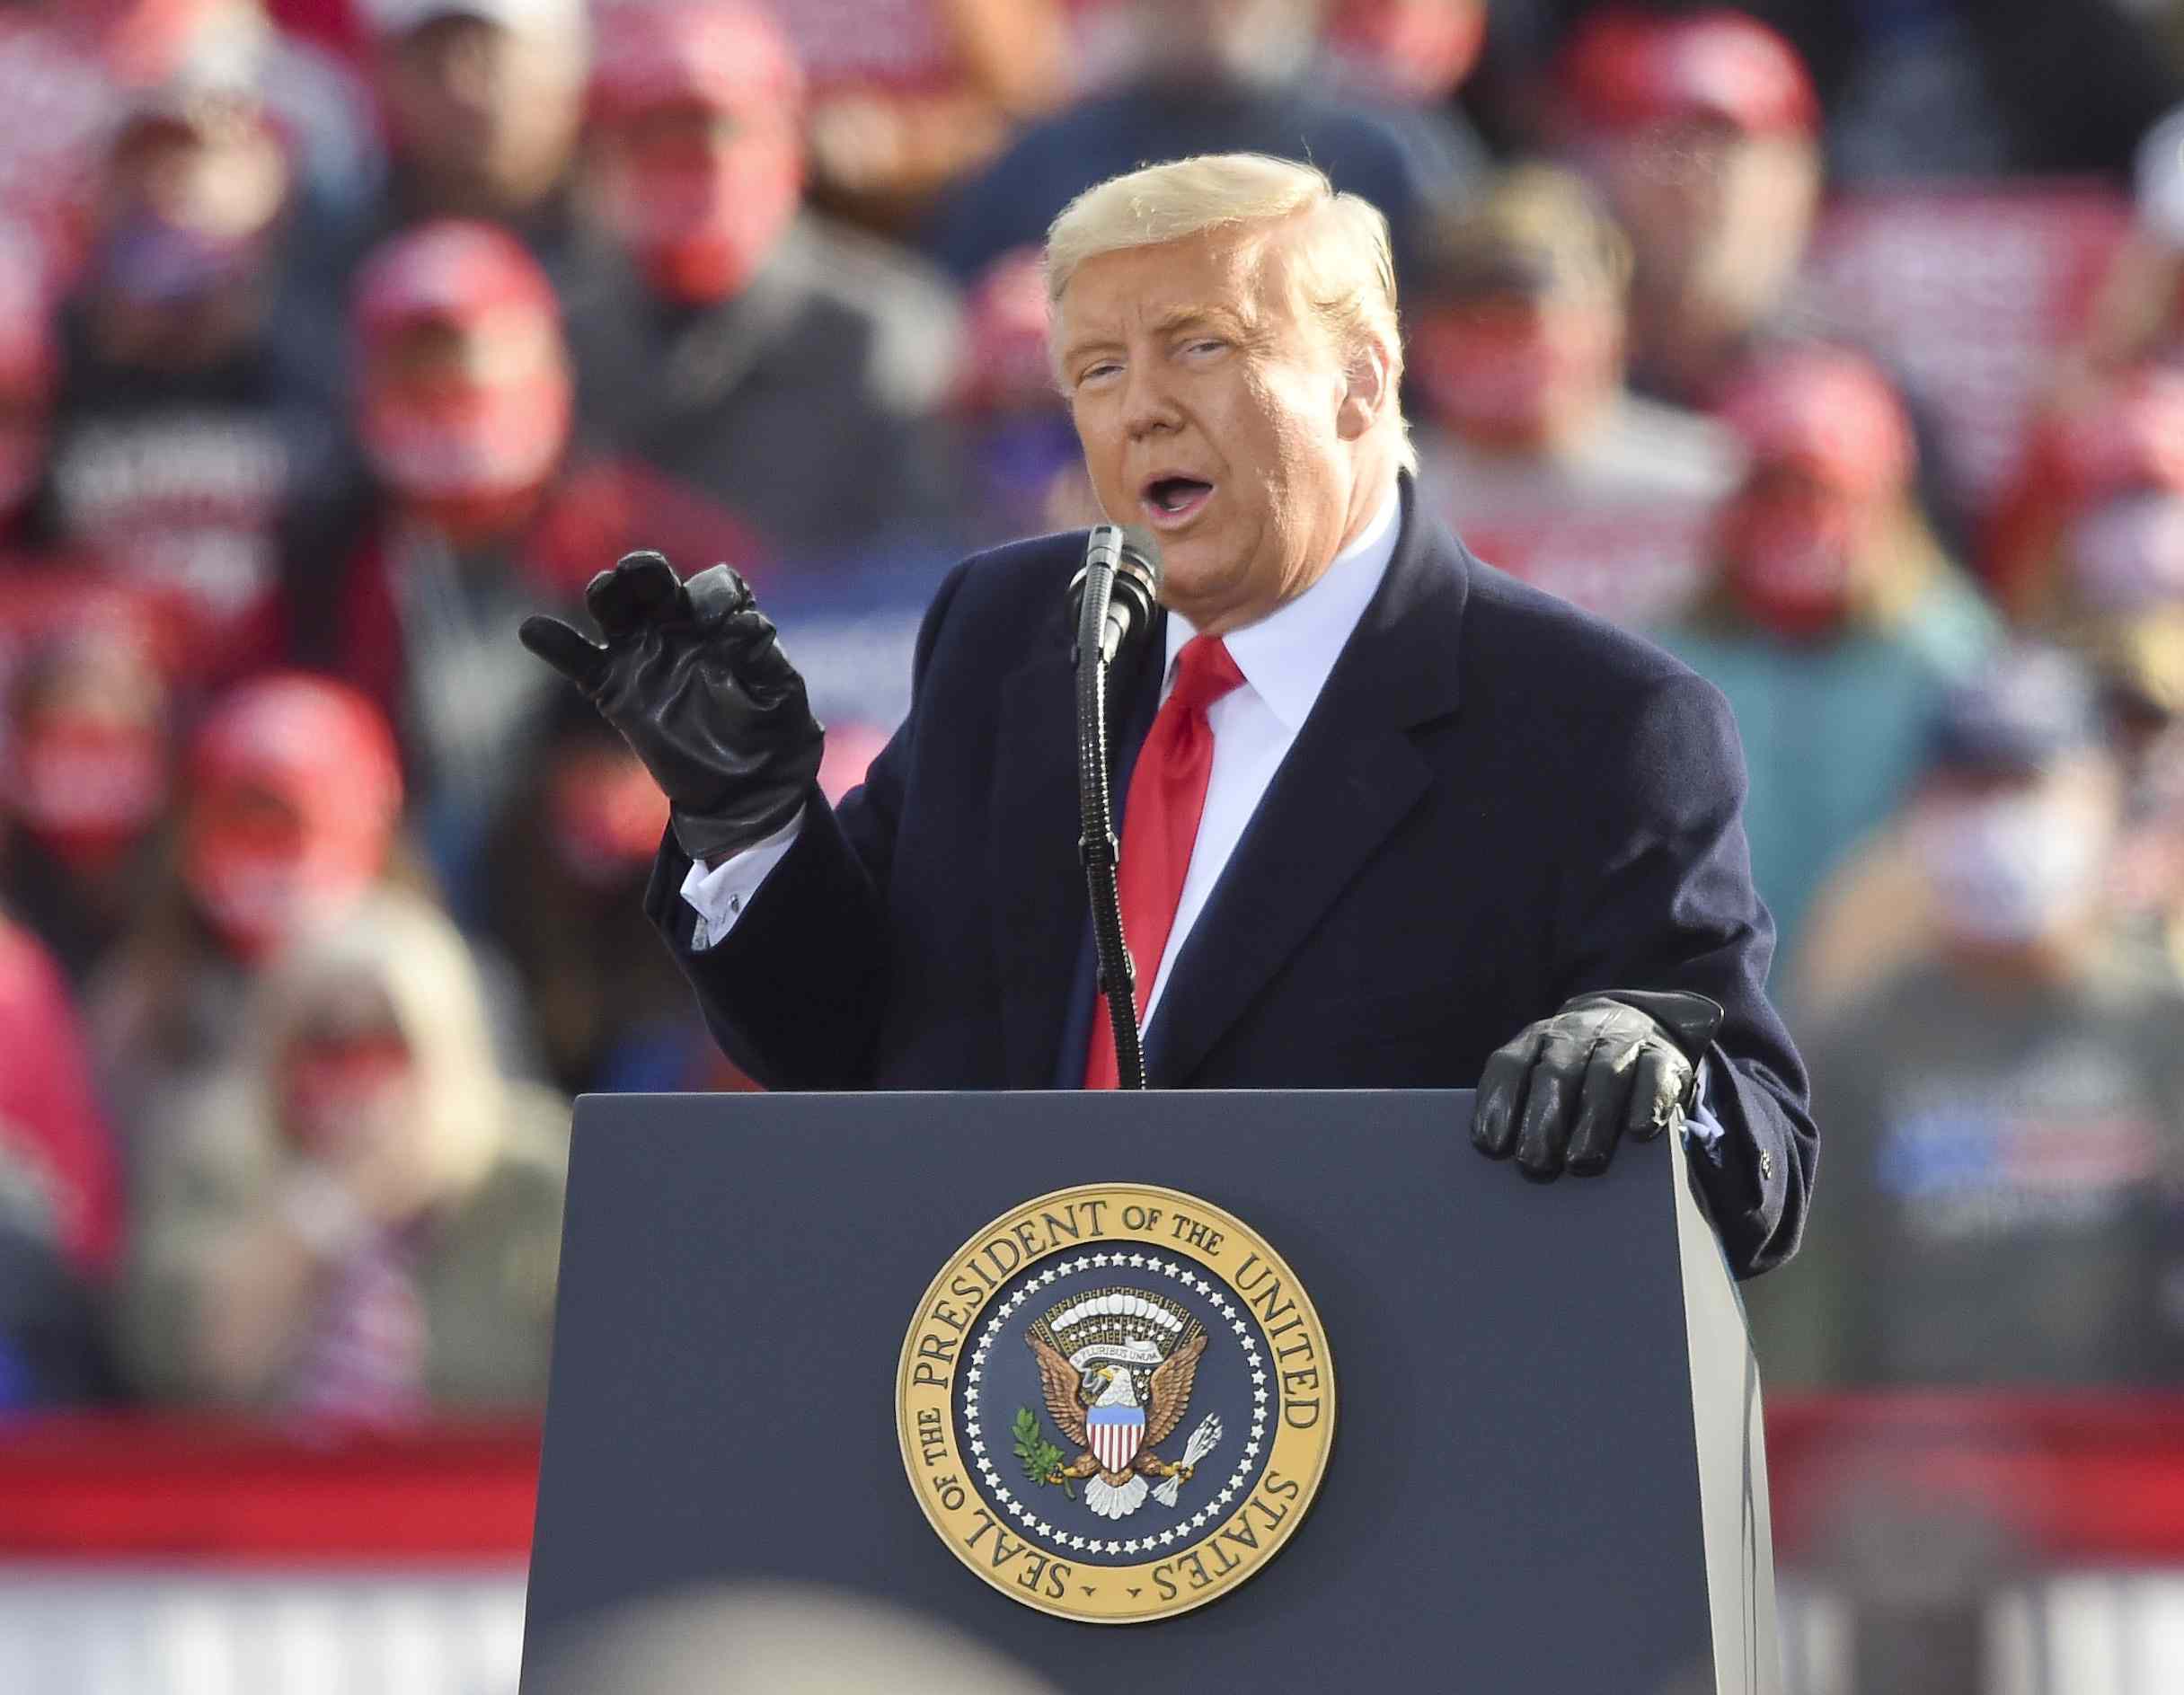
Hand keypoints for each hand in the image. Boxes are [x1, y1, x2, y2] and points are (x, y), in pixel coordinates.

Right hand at [520, 551, 822, 863]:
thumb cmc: (773, 738)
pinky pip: (578, 659)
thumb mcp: (781, 696)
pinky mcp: (615, 688)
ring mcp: (644, 656)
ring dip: (609, 592)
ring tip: (608, 591)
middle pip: (653, 583)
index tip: (723, 617)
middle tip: (642, 571)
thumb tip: (748, 624)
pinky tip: (534, 629)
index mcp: (723, 625)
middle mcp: (678, 630)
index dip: (717, 592)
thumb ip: (765, 658)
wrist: (745, 791)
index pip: (714, 586)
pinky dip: (555, 643)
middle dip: (645, 570)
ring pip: (616, 608)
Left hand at [1471, 989, 1724, 1181]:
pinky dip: (1647, 1102)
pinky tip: (1638, 1131)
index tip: (1491, 1145)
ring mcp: (1622, 1041)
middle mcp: (1576, 1034)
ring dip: (1592, 1119)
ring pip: (1605, 1075)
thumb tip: (1505, 1156)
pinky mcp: (1663, 1055)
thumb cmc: (1582, 1070)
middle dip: (1543, 1120)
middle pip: (1556, 1073)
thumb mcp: (1548, 1073)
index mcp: (1537, 1040)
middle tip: (1534, 1164)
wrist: (1643, 1024)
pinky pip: (1655, 1074)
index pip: (1510, 1064)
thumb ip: (1528, 1105)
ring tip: (1580, 1161)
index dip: (1498, 1103)